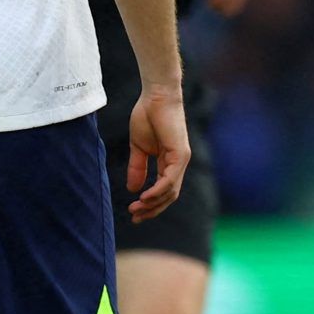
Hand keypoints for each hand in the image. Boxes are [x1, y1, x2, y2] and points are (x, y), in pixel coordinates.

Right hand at [126, 83, 191, 221]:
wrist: (155, 97)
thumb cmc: (147, 117)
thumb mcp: (138, 148)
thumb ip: (137, 168)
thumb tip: (133, 189)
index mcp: (168, 163)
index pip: (163, 191)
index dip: (149, 204)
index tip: (134, 212)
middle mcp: (177, 164)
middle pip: (169, 196)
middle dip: (152, 209)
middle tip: (135, 217)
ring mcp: (181, 160)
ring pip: (170, 191)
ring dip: (153, 203)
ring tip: (136, 208)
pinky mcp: (180, 154)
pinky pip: (170, 179)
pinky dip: (158, 191)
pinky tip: (145, 197)